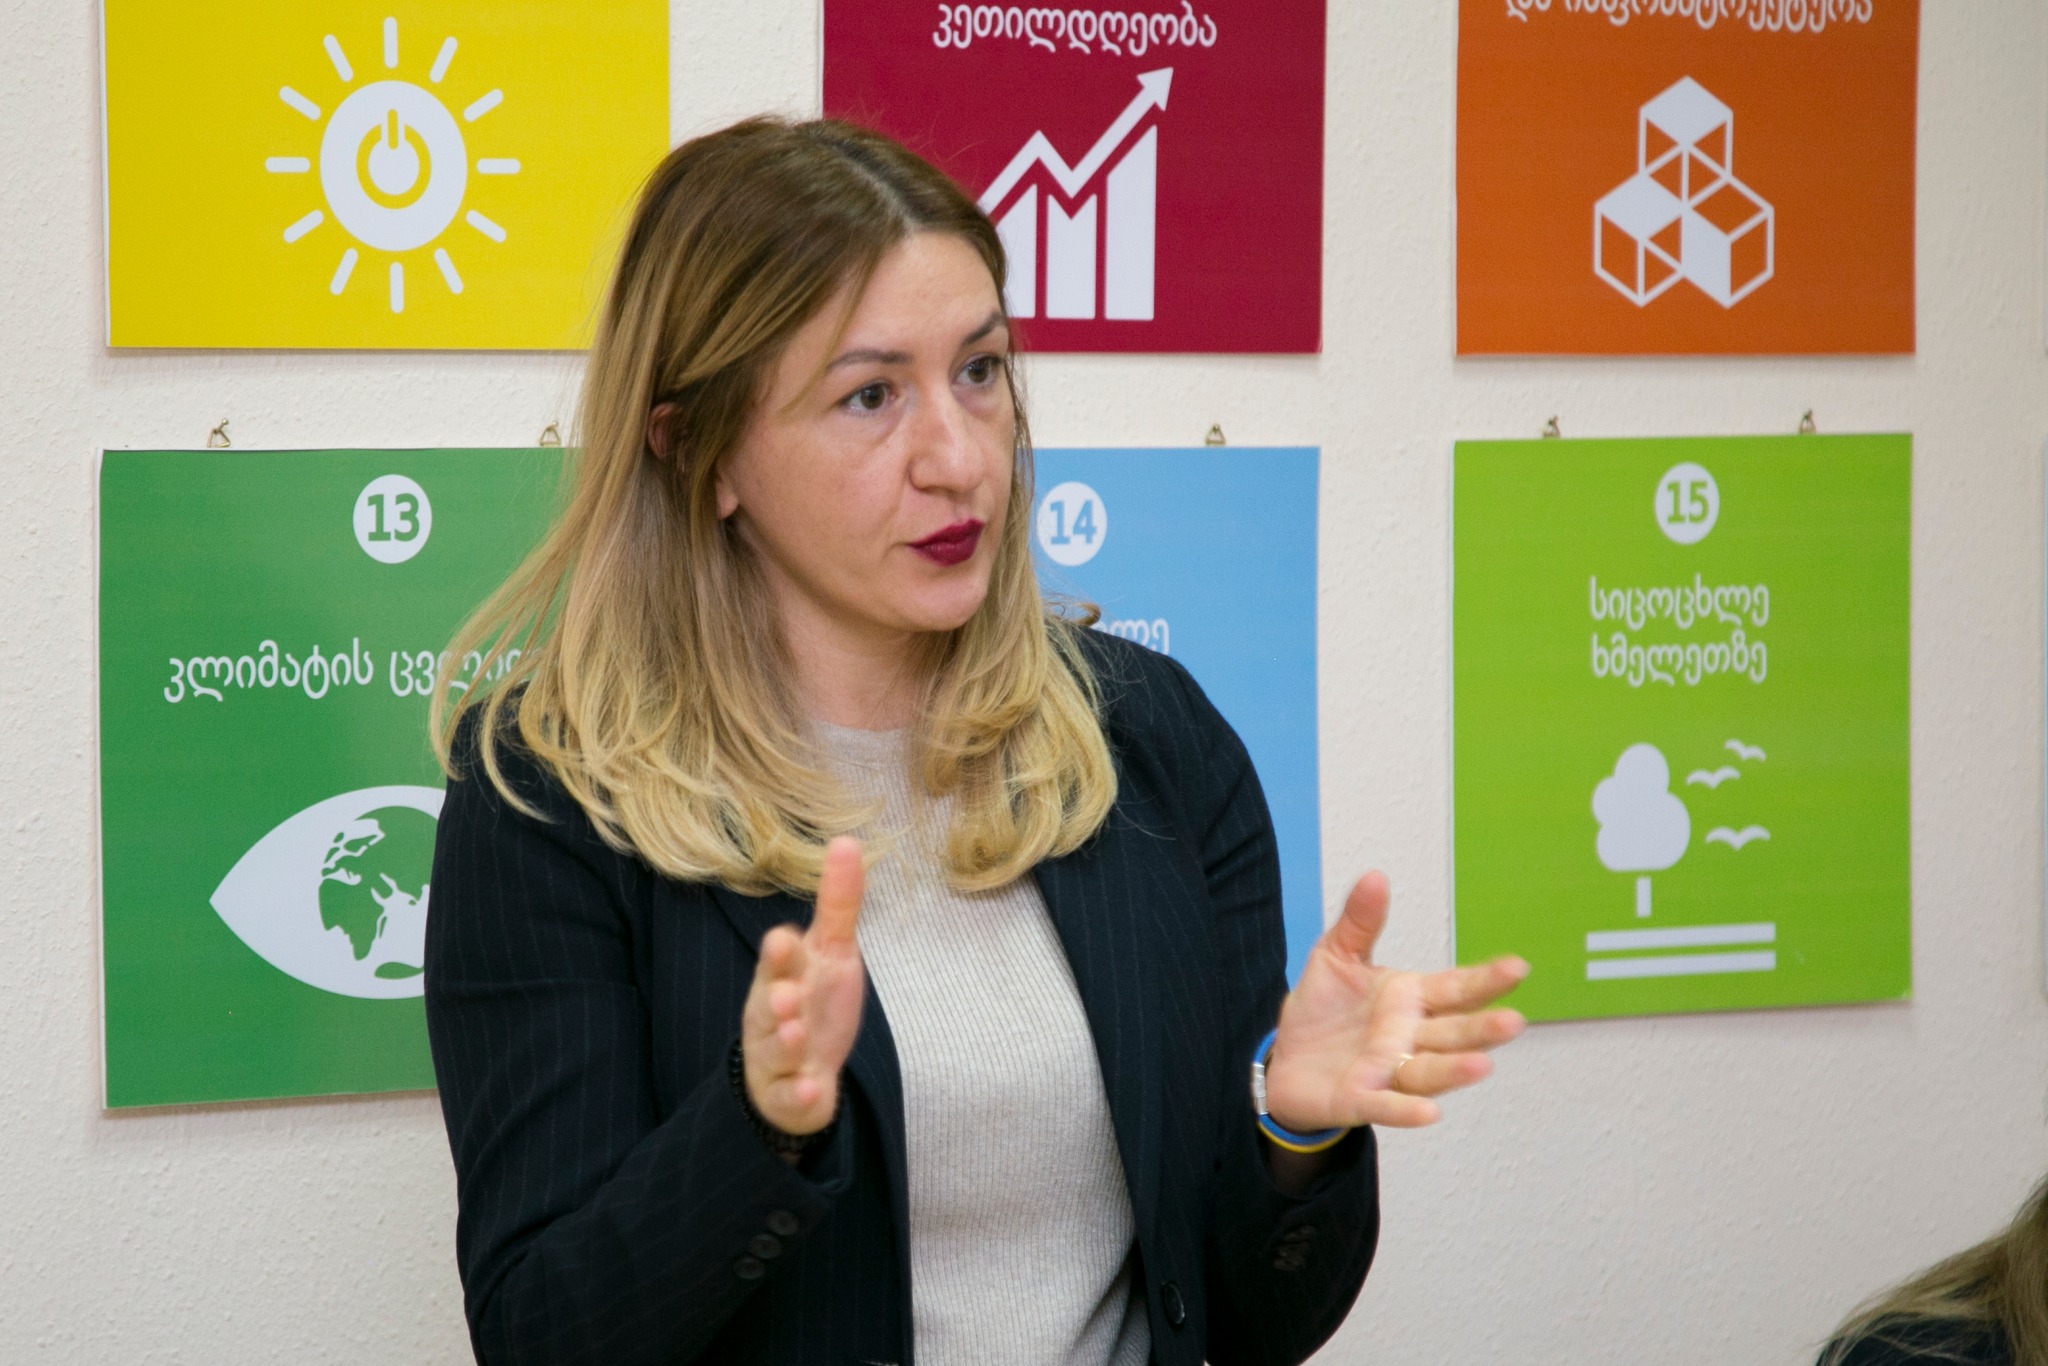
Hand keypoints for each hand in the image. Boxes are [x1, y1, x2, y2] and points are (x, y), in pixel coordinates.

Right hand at [741, 837, 866, 1135]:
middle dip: (776, 1000)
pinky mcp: (787, 1093)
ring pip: (775, 1050)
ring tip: (798, 1033)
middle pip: (768, 1006)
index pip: (778, 961)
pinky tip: (815, 1088)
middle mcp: (772, 1014)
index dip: (780, 953)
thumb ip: (837, 903)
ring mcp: (777, 1057)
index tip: (784, 939)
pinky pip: (790, 1096)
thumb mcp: (830, 952)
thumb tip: (846, 839)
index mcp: (782, 976)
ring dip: (786, 1042)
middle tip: (786, 995)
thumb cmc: (813, 1001)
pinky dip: (800, 1092)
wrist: (803, 1071)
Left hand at [1263, 870, 1526, 1132]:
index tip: (1517, 967)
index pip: (1455, 988)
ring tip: (1482, 1066)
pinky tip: (1429, 1112)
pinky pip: (1388, 1106)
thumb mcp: (1336, 955)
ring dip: (1455, 1070)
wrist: (1284, 1057)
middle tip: (1513, 1022)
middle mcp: (1410, 1037)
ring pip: (1429, 1071)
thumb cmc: (1322, 1008)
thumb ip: (1360, 921)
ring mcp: (1389, 1071)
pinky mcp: (1362, 1099)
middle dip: (1481, 1029)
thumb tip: (1375, 876)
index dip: (1485, 981)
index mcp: (1411, 998)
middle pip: (1453, 1033)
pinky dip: (1407, 1110)